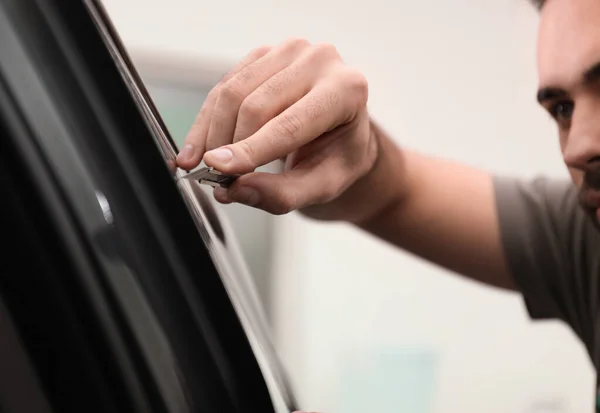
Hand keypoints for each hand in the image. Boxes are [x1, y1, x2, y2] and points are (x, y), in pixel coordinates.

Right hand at [176, 38, 377, 218]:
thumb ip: (284, 194)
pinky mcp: (263, 55)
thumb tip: (235, 190)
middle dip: (230, 146)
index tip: (218, 169)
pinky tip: (202, 147)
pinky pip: (223, 87)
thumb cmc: (337, 158)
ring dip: (214, 134)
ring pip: (232, 93)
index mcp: (346, 90)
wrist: (341, 134)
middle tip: (220, 180)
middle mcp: (319, 61)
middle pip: (255, 105)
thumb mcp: (323, 186)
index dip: (250, 149)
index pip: (290, 124)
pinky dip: (207, 121)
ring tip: (211, 167)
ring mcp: (289, 52)